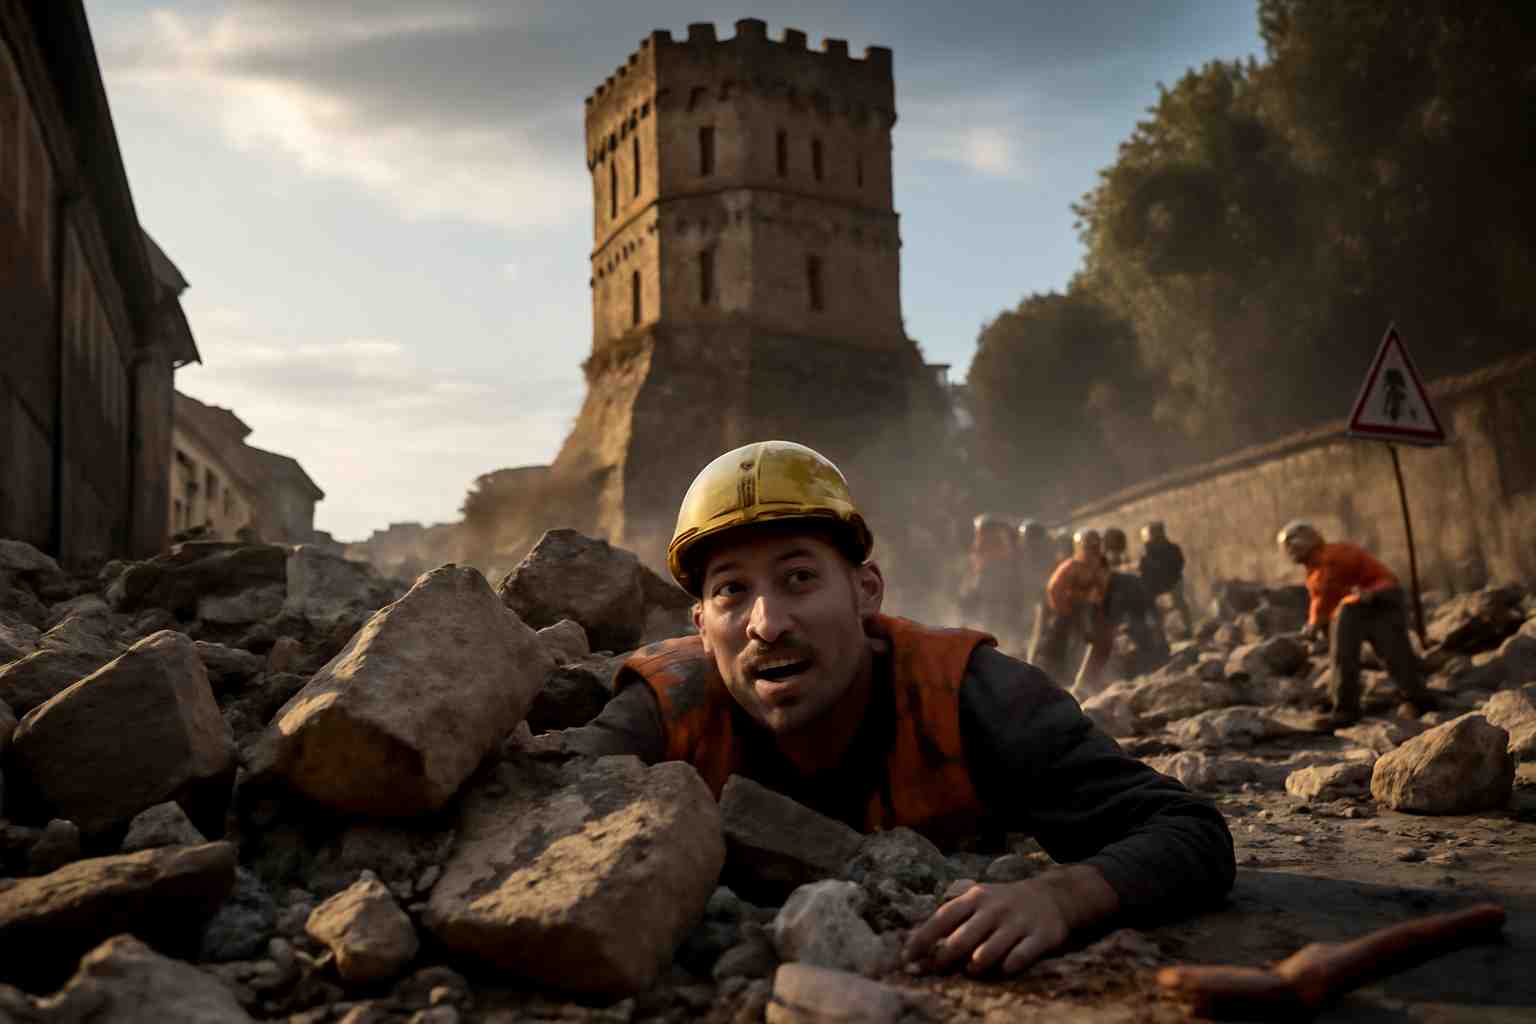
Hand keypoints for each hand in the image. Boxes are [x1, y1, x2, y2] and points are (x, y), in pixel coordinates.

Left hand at [903, 867, 1118, 976]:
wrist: (1051, 896)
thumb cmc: (1002, 904)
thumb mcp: (977, 901)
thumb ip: (952, 921)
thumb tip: (917, 946)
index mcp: (974, 898)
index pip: (942, 918)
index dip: (922, 939)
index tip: (907, 958)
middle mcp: (994, 909)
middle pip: (962, 939)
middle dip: (945, 958)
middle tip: (940, 968)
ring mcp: (1017, 922)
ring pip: (987, 953)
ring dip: (974, 966)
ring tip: (972, 969)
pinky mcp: (1040, 936)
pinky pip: (1018, 959)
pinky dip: (1007, 968)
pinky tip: (1003, 969)